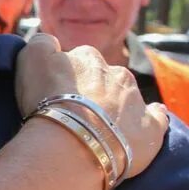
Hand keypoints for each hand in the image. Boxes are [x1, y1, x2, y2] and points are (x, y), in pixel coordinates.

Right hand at [15, 35, 168, 178]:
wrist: (71, 146)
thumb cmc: (47, 102)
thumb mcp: (31, 59)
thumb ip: (42, 43)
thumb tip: (51, 44)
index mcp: (89, 56)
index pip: (79, 61)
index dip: (67, 79)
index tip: (57, 95)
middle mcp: (117, 73)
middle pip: (105, 79)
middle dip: (93, 92)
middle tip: (76, 114)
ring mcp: (136, 100)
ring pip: (128, 97)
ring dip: (117, 107)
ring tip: (99, 128)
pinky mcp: (151, 128)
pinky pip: (157, 118)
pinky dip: (152, 118)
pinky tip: (144, 125)